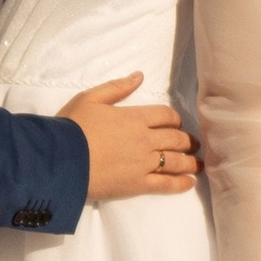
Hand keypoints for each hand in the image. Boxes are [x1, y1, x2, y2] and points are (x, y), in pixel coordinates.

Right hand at [60, 74, 200, 199]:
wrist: (60, 159)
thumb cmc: (72, 127)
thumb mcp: (91, 98)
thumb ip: (117, 87)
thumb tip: (139, 76)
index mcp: (135, 117)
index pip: (166, 115)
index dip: (175, 119)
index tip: (177, 124)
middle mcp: (145, 140)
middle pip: (175, 138)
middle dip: (187, 141)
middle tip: (194, 144)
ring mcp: (144, 164)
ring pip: (176, 161)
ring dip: (191, 161)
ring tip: (199, 164)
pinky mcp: (138, 185)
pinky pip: (166, 184)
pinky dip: (181, 183)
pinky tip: (190, 182)